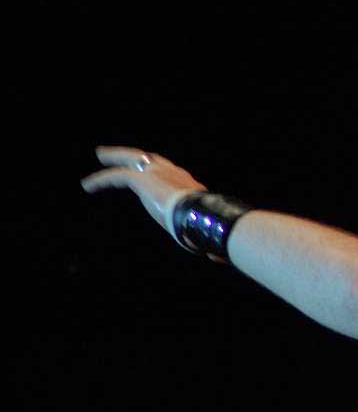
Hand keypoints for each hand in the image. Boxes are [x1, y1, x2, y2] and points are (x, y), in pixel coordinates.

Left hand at [80, 146, 206, 237]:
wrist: (202, 216)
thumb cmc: (207, 225)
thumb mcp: (204, 228)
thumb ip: (203, 236)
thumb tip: (216, 256)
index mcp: (189, 184)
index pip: (173, 174)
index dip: (162, 174)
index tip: (153, 176)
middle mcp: (175, 173)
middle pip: (152, 159)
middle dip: (136, 156)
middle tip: (122, 154)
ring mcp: (159, 173)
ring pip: (133, 158)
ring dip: (116, 156)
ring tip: (101, 155)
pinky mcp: (143, 179)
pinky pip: (117, 176)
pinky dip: (102, 180)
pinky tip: (88, 185)